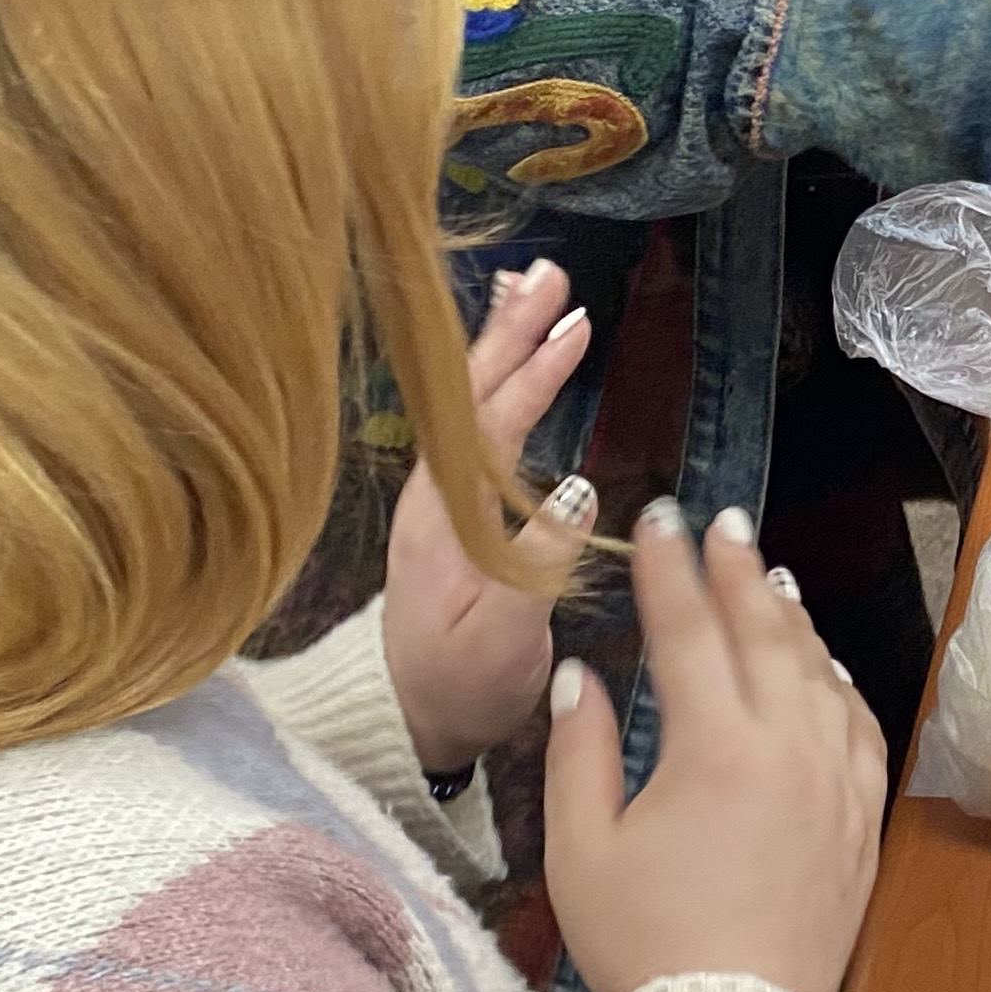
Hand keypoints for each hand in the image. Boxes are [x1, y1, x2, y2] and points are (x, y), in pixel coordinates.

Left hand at [381, 260, 601, 772]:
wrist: (409, 720)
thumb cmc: (463, 686)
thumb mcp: (507, 639)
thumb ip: (538, 566)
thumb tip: (581, 490)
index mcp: (445, 519)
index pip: (492, 424)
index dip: (533, 373)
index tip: (575, 323)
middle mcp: (432, 496)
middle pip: (470, 394)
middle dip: (510, 331)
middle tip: (547, 272)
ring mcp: (436, 501)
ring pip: (466, 403)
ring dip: (500, 346)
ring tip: (530, 291)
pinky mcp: (446, 512)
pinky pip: (472, 425)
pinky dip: (494, 381)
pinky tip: (511, 364)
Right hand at [544, 501, 889, 991]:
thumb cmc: (644, 946)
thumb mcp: (580, 852)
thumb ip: (579, 752)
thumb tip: (582, 676)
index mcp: (713, 746)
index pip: (689, 629)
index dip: (669, 569)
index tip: (658, 519)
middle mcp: (788, 747)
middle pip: (764, 633)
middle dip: (736, 570)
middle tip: (720, 522)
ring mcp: (835, 781)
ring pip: (819, 672)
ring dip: (790, 617)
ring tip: (767, 577)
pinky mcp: (862, 820)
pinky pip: (857, 725)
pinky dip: (836, 682)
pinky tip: (820, 666)